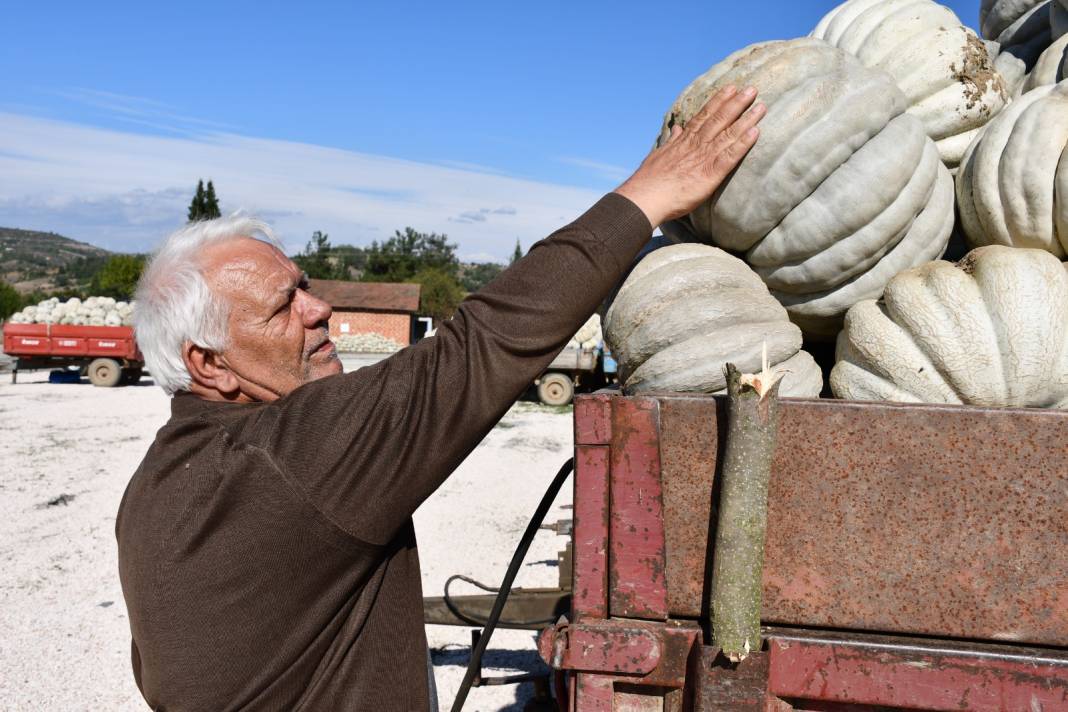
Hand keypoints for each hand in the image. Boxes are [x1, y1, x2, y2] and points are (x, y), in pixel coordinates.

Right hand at [614, 85, 764, 228]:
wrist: (645, 197)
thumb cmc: (649, 180)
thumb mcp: (658, 154)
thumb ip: (671, 140)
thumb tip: (676, 129)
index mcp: (684, 140)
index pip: (704, 116)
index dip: (718, 101)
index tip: (730, 88)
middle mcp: (695, 144)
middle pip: (719, 119)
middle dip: (736, 103)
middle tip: (752, 89)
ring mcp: (704, 157)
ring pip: (728, 133)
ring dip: (746, 119)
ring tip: (761, 106)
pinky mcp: (710, 174)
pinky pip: (730, 156)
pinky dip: (743, 143)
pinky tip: (756, 132)